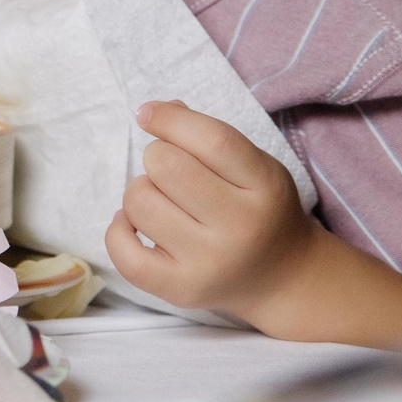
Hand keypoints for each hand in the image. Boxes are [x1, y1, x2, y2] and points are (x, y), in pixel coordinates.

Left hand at [106, 100, 320, 323]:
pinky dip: (119, 229)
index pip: (212, 141)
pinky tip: (136, 224)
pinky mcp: (182, 290)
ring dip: (140, 191)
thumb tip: (156, 111)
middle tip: (171, 171)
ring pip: (139, 202)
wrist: (282, 278)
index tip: (148, 114)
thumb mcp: (253, 166)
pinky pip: (125, 253)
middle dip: (157, 156)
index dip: (170, 119)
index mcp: (265, 187)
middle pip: (166, 167)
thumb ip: (209, 135)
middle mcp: (241, 227)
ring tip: (164, 201)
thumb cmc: (259, 209)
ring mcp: (210, 263)